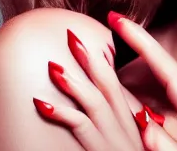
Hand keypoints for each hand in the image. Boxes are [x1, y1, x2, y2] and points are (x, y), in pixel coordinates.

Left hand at [32, 28, 176, 149]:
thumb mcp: (131, 143)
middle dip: (90, 59)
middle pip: (109, 86)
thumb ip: (122, 127)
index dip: (105, 62)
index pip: (119, 86)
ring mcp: (116, 139)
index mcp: (134, 122)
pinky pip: (81, 128)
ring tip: (52, 66)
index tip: (92, 41)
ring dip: (73, 82)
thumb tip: (102, 110)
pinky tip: (42, 104)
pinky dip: (61, 114)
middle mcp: (129, 126)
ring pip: (95, 102)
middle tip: (71, 36)